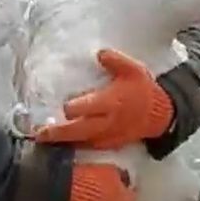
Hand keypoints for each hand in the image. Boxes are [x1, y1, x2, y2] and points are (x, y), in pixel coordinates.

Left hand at [35, 49, 173, 149]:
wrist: (161, 114)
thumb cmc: (144, 90)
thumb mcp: (134, 70)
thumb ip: (115, 61)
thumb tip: (99, 53)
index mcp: (110, 102)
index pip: (84, 108)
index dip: (71, 107)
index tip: (63, 105)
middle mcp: (106, 121)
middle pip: (76, 130)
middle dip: (57, 132)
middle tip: (38, 133)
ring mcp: (108, 135)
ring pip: (80, 141)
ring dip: (63, 140)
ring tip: (45, 139)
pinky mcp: (110, 143)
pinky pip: (90, 147)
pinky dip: (76, 145)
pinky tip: (65, 143)